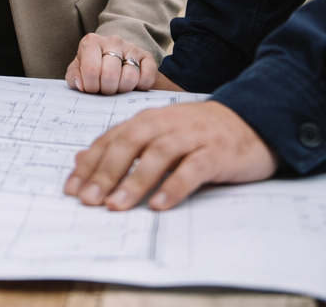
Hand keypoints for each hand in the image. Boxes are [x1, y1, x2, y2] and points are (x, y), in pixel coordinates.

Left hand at [64, 101, 276, 210]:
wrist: (254, 121)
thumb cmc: (200, 133)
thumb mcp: (158, 134)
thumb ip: (122, 144)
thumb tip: (80, 159)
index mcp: (149, 120)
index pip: (112, 139)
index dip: (90, 163)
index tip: (72, 189)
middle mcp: (167, 124)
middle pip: (130, 144)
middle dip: (105, 172)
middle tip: (88, 199)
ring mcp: (193, 136)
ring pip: (158, 155)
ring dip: (135, 181)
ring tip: (116, 206)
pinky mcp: (216, 152)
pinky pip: (193, 169)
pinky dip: (175, 186)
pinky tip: (159, 205)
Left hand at [66, 33, 159, 94]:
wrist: (115, 61)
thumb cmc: (93, 67)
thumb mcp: (78, 70)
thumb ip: (73, 77)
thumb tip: (80, 84)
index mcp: (91, 42)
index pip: (91, 70)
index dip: (91, 86)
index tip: (92, 88)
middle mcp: (112, 40)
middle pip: (110, 75)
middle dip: (107, 90)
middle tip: (105, 89)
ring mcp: (131, 47)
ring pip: (129, 77)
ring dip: (123, 89)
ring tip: (118, 86)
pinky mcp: (147, 56)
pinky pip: (147, 77)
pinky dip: (140, 87)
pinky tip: (133, 84)